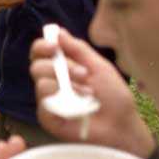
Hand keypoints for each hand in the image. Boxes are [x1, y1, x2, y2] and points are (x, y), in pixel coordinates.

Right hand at [30, 29, 155, 157]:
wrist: (122, 127)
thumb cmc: (114, 98)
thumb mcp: (99, 67)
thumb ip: (79, 49)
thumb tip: (58, 31)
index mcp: (62, 68)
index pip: (40, 52)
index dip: (43, 46)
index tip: (55, 46)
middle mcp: (52, 82)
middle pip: (36, 64)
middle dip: (60, 66)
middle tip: (83, 73)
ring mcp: (48, 100)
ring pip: (40, 81)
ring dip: (67, 84)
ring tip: (88, 93)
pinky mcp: (47, 117)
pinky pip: (43, 101)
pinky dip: (62, 100)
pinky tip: (79, 106)